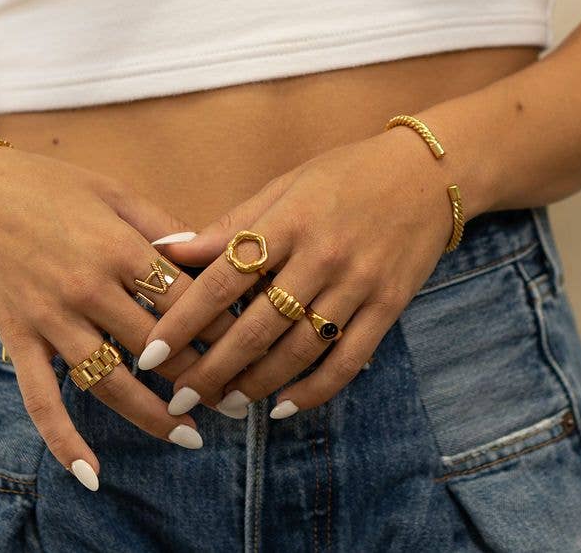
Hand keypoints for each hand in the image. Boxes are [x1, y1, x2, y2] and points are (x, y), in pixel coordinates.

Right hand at [0, 142, 238, 487]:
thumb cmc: (45, 185)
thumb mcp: (112, 190)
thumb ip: (161, 224)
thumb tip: (206, 254)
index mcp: (120, 248)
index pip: (186, 300)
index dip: (222, 325)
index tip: (249, 345)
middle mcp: (89, 289)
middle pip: (158, 348)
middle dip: (201, 378)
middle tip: (234, 401)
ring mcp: (51, 319)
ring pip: (111, 382)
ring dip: (153, 415)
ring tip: (190, 438)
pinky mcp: (18, 339)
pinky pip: (41, 400)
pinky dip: (63, 440)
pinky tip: (91, 474)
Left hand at [138, 128, 456, 419]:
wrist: (428, 174)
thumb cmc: (345, 174)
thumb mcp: (284, 186)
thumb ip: (230, 225)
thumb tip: (167, 247)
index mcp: (288, 221)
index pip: (224, 279)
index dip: (184, 319)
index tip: (152, 352)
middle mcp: (322, 256)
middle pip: (257, 326)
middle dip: (213, 369)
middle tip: (181, 396)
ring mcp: (358, 284)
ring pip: (299, 350)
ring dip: (257, 384)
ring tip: (224, 403)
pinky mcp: (388, 306)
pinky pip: (348, 360)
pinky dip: (315, 390)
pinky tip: (284, 406)